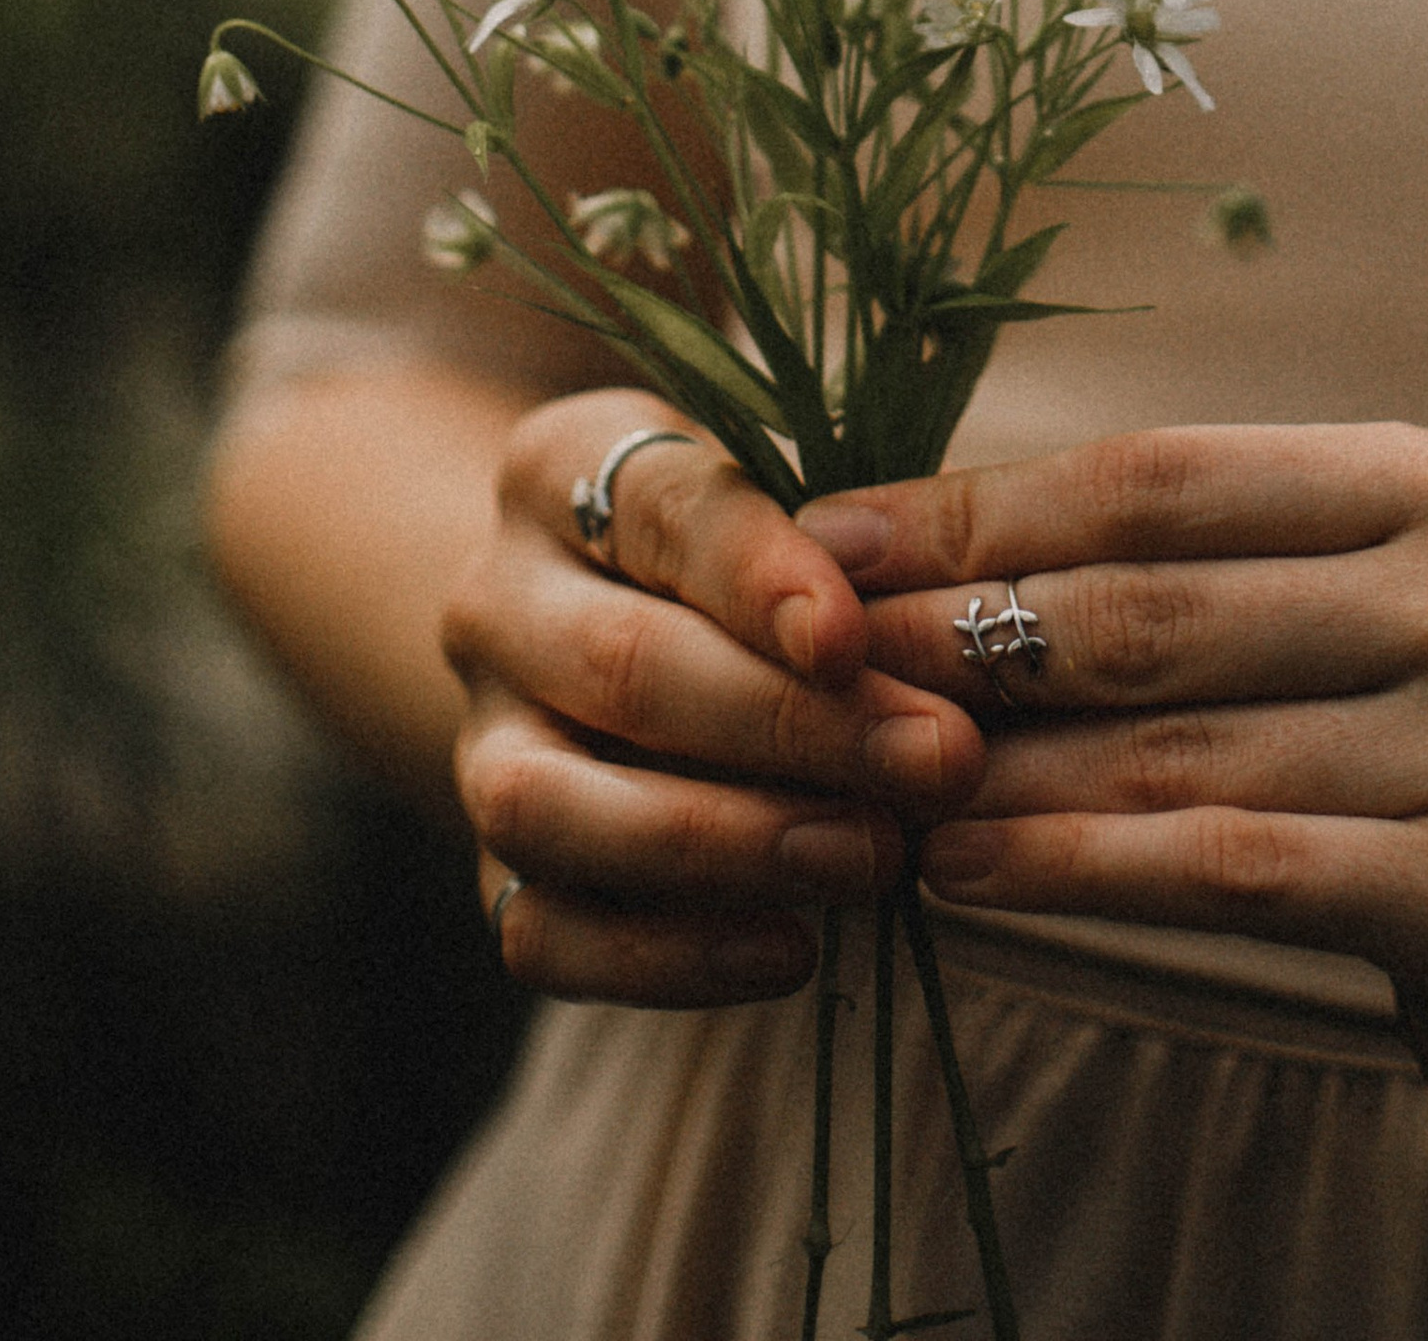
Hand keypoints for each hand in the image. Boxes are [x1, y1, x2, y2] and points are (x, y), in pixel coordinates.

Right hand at [442, 393, 988, 1007]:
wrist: (599, 619)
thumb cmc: (743, 547)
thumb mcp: (781, 490)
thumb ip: (844, 541)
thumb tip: (948, 620)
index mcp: (563, 468)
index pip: (661, 507)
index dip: (759, 574)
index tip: (853, 637)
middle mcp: (497, 600)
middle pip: (621, 666)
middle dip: (791, 724)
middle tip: (941, 758)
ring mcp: (479, 741)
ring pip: (553, 805)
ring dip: (727, 841)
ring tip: (875, 856)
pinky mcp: (492, 867)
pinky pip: (542, 933)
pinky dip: (666, 958)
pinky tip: (792, 949)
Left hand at [835, 422, 1427, 1141]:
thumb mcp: (1360, 612)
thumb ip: (1191, 569)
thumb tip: (910, 537)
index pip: (1165, 476)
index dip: (982, 505)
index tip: (824, 538)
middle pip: (1155, 606)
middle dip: (953, 636)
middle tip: (803, 668)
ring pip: (1174, 747)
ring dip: (986, 766)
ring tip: (852, 777)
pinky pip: (1227, 868)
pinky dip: (1072, 867)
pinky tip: (961, 872)